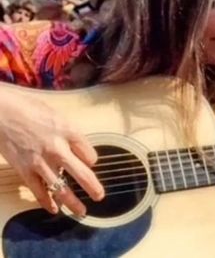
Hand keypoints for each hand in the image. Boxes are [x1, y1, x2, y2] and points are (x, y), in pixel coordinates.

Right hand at [0, 92, 103, 215]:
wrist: (1, 111)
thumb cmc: (30, 108)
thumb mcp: (57, 115)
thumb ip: (69, 133)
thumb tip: (79, 150)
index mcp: (70, 132)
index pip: (90, 155)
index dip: (91, 160)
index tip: (88, 161)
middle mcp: (58, 149)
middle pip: (82, 174)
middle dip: (93, 188)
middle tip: (100, 196)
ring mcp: (41, 162)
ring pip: (61, 188)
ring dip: (73, 202)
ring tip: (81, 212)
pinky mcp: (24, 170)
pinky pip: (39, 191)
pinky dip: (47, 202)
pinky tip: (54, 209)